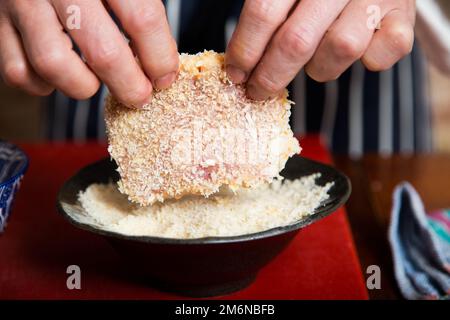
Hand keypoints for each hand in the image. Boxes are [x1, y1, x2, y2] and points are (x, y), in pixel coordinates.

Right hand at [0, 0, 178, 106]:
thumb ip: (142, 12)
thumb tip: (163, 67)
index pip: (142, 19)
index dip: (159, 58)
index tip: (165, 78)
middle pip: (103, 52)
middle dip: (129, 86)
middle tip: (139, 96)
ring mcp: (23, 3)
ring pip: (55, 66)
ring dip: (84, 86)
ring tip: (96, 81)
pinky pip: (20, 71)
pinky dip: (43, 85)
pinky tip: (62, 74)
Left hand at [226, 0, 414, 99]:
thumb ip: (265, 13)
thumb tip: (237, 63)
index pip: (263, 13)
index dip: (245, 50)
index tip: (236, 74)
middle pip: (295, 41)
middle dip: (270, 76)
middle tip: (258, 91)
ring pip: (339, 49)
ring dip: (318, 68)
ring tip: (312, 61)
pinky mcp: (404, 15)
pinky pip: (382, 55)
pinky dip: (368, 61)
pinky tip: (358, 51)